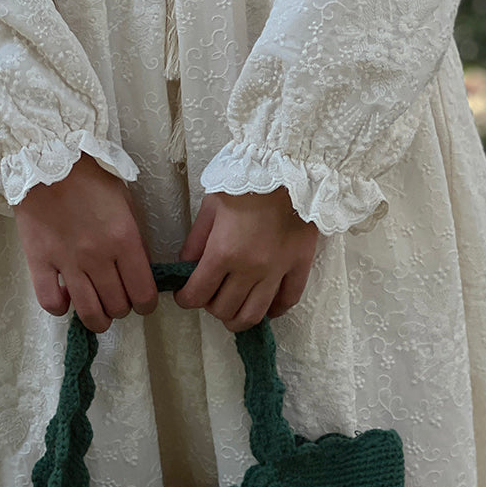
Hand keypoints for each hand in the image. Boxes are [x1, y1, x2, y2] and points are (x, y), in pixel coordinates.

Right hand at [13, 153, 157, 332]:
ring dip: (98, 319)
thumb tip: (140, 271)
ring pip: (89, 312)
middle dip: (122, 308)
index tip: (142, 302)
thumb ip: (135, 238)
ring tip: (98, 313)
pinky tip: (66, 299)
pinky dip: (61, 307)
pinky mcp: (39, 261)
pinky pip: (50, 302)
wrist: (47, 159)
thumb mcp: (126, 202)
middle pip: (118, 306)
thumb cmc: (91, 177)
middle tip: (118, 299)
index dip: (146, 304)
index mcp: (124, 240)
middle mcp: (98, 256)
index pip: (143, 293)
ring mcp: (67, 261)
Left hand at [174, 188, 318, 330]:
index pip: (197, 295)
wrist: (288, 167)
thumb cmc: (245, 183)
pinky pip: (287, 301)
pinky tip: (265, 306)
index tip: (185, 295)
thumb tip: (187, 268)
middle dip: (211, 307)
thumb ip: (196, 242)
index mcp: (223, 252)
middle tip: (210, 296)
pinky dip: (273, 310)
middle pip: (224, 309)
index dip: (186, 300)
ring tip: (233, 311)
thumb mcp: (210, 208)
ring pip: (254, 314)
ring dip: (238, 319)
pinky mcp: (300, 266)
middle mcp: (250, 269)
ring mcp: (277, 270)